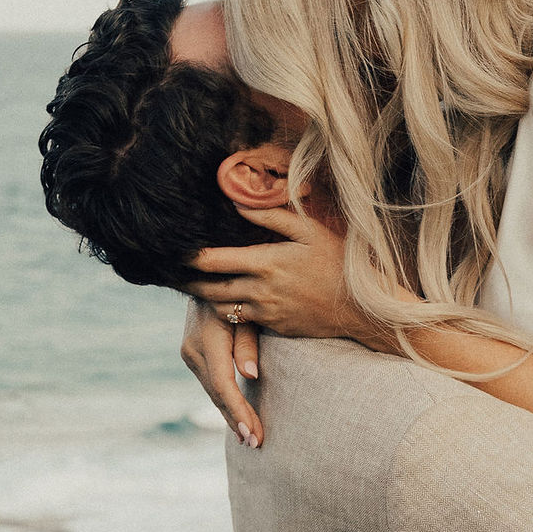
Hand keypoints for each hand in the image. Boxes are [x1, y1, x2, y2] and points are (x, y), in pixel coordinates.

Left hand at [180, 195, 377, 347]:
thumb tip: (238, 203)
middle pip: (209, 289)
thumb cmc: (337, 263)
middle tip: (171, 274)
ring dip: (207, 299)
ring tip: (195, 286)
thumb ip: (271, 216)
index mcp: (266, 262)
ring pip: (222, 309)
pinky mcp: (274, 327)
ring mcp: (267, 312)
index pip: (213, 261)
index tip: (173, 250)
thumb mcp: (309, 231)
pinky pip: (242, 321)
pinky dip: (230, 311)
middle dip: (187, 282)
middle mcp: (260, 290)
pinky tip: (225, 300)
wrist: (361, 309)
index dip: (188, 257)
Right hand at [181, 296, 262, 447]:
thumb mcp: (247, 312)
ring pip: (213, 392)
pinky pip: (211, 385)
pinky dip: (225, 404)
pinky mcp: (193, 357)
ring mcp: (190, 354)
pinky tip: (237, 421)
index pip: (224, 384)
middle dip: (238, 420)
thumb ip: (248, 343)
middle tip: (257, 443)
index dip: (239, 411)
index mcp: (208, 339)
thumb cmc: (237, 292)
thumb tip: (251, 376)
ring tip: (250, 439)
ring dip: (231, 416)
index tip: (253, 434)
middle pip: (218, 394)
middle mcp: (193, 350)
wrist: (207, 277)